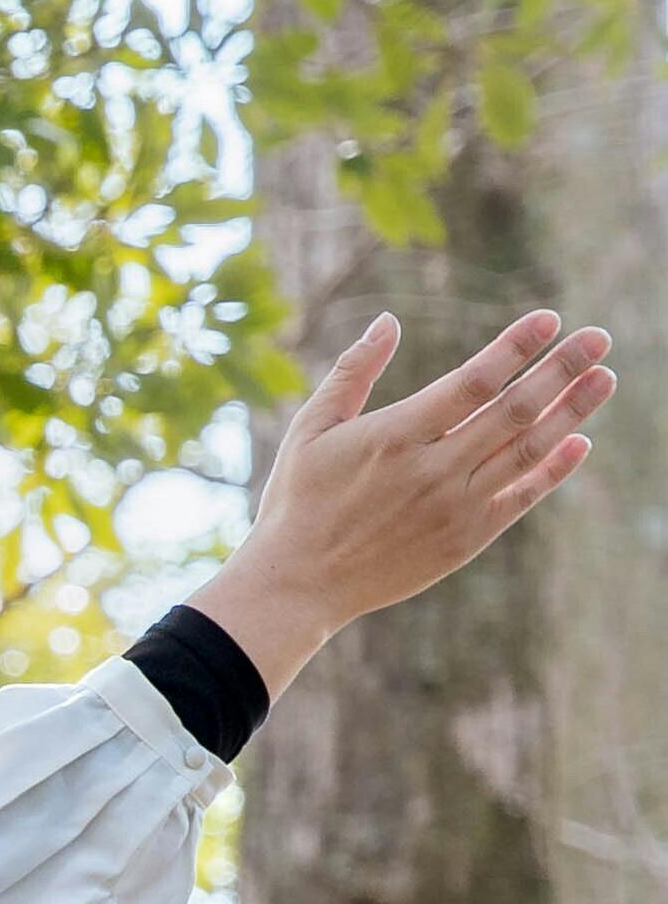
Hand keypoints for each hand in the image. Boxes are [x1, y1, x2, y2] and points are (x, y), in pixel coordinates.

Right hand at [183, 306, 610, 686]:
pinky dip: (554, 468)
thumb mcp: (310, 428)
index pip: (472, 381)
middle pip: (514, 410)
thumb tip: (388, 321)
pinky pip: (523, 496)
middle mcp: (433, 469)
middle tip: (599, 338)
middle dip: (561, 369)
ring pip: (528, 449)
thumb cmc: (298, 499)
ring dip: (572, 411)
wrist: (300, 583)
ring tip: (605, 377)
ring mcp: (455, 506)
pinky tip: (579, 440)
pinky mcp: (467, 538)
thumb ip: (352, 372)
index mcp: (394, 435)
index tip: (550, 320)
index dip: (515, 348)